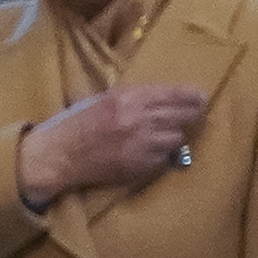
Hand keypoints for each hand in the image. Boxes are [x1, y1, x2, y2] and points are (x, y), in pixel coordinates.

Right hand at [18, 80, 206, 201]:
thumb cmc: (73, 125)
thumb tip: (160, 97)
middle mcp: (140, 118)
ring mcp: (142, 143)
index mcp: (129, 98)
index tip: (201, 96)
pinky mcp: (139, 164)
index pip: (174, 93)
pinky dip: (160, 155)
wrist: (56, 156)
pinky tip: (149, 153)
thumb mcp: (101, 100)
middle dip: (192, 115)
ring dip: (173, 137)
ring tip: (164, 137)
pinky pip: (163, 158)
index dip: (192, 95)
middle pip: (184, 115)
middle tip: (195, 116)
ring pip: (177, 138)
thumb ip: (131, 98)